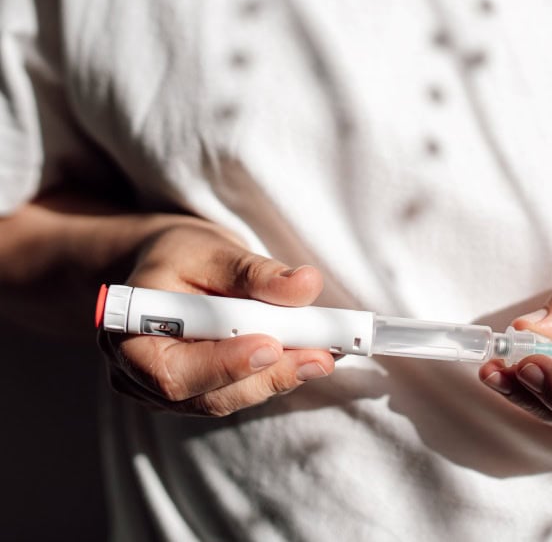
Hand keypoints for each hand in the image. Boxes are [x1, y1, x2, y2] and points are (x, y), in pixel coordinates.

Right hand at [99, 220, 334, 415]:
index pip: (174, 372)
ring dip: (280, 378)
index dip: (225, 365)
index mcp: (129, 336)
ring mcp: (168, 392)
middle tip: (320, 357)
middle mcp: (141, 375)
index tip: (272, 346)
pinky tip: (309, 356)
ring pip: (229, 398)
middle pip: (209, 396)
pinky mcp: (199, 393)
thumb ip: (255, 272)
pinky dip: (274, 375)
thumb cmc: (181, 256)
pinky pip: (238, 391)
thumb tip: (305, 285)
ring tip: (324, 354)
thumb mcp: (212, 251)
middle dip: (269, 376)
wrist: (166, 268)